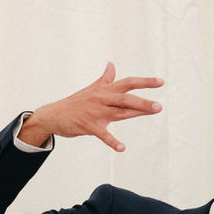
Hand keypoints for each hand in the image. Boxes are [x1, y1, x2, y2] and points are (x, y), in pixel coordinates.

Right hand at [17, 62, 162, 150]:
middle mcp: (101, 99)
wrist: (53, 115)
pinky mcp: (88, 126)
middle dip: (143, 100)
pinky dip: (112, 141)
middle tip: (159, 106)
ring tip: (154, 111)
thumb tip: (111, 65)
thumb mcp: (91, 89)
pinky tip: (122, 148)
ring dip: (137, 112)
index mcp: (104, 90)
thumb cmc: (75, 103)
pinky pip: (103, 134)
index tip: (161, 82)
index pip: (127, 83)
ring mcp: (95, 112)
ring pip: (119, 112)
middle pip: (126, 98)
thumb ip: (105, 79)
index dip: (144, 82)